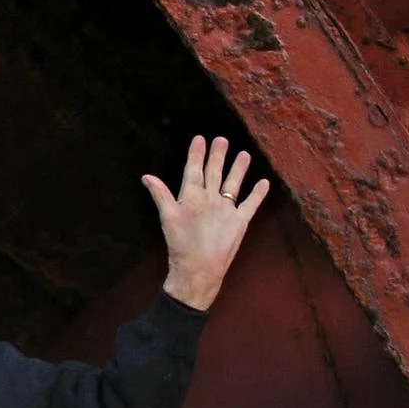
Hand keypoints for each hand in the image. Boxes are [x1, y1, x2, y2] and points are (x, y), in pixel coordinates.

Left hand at [143, 135, 268, 310]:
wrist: (199, 268)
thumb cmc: (181, 244)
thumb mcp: (169, 217)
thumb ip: (161, 195)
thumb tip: (145, 177)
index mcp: (191, 197)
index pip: (194, 170)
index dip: (196, 155)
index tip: (199, 139)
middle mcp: (209, 200)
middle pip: (214, 173)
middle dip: (218, 156)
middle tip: (221, 139)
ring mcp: (224, 210)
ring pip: (232, 184)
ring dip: (238, 170)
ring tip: (243, 154)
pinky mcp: (238, 221)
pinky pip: (250, 203)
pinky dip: (257, 194)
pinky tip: (263, 182)